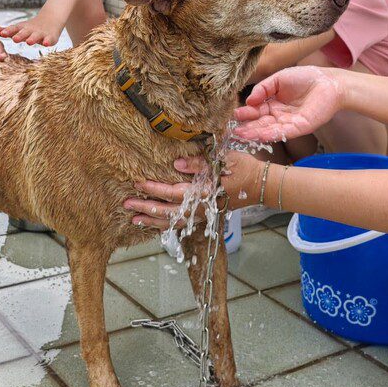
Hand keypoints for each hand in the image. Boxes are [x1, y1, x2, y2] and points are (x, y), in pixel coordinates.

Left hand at [0, 8, 64, 46]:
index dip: (8, 31)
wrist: (51, 19)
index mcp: (22, 28)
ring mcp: (41, 33)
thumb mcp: (19, 28)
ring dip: (32, 38)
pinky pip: (49, 39)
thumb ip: (7, 30)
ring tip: (29, 42)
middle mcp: (31, 30)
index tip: (2, 33)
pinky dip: (48, 41)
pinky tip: (46, 44)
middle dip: (19, 35)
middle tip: (14, 39)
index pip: (14, 29)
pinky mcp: (50, 37)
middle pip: (24, 32)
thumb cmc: (31, 28)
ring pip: (36, 36)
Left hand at [123, 151, 264, 229]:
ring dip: (152, 222)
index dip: (154, 189)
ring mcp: (202, 215)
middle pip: (167, 212)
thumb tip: (176, 163)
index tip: (137, 183)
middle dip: (146, 209)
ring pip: (173, 222)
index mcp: (203, 193)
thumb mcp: (223, 160)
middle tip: (126, 204)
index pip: (172, 193)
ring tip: (134, 220)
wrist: (261, 186)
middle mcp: (200, 208)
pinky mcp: (205, 217)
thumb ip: (199, 163)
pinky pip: (181, 225)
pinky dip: (166, 226)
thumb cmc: (243, 169)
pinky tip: (154, 225)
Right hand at [232, 65, 341, 143]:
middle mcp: (279, 115)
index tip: (235, 114)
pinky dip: (272, 134)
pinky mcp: (300, 127)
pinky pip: (284, 132)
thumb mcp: (279, 79)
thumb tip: (248, 100)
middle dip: (247, 127)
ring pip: (269, 130)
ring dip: (256, 133)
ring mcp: (288, 122)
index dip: (246, 113)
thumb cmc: (305, 77)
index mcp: (273, 103)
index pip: (256, 111)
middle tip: (234, 130)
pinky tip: (261, 135)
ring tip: (242, 134)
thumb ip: (263, 88)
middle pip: (260, 123)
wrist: (328, 82)